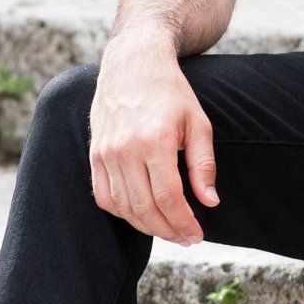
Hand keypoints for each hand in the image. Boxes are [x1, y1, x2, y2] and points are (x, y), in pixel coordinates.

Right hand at [89, 32, 217, 245]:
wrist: (132, 64)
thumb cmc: (170, 92)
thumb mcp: (197, 122)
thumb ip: (203, 164)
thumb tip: (209, 202)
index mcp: (154, 139)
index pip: (168, 197)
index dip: (183, 222)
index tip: (197, 235)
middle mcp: (125, 149)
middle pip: (145, 207)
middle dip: (169, 230)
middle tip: (186, 239)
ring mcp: (106, 152)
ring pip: (124, 207)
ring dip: (147, 226)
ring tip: (169, 230)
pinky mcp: (95, 154)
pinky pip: (105, 197)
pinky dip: (123, 213)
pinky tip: (143, 215)